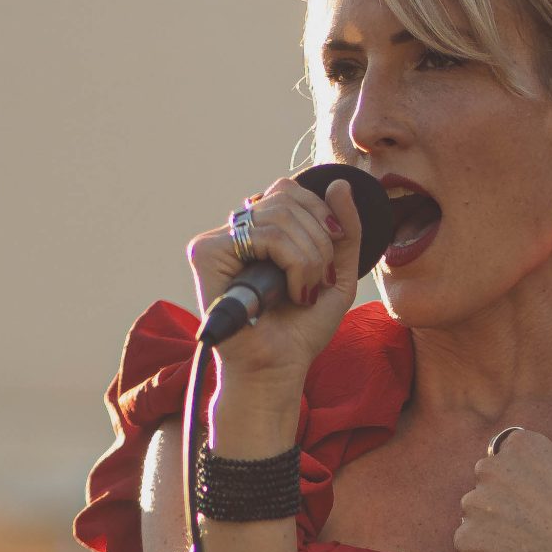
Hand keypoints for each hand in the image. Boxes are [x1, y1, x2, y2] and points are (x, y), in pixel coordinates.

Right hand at [187, 175, 363, 406]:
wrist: (279, 369)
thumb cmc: (301, 331)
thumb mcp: (336, 275)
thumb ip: (345, 231)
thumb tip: (341, 183)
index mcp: (260, 231)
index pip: (290, 190)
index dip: (322, 214)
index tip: (332, 255)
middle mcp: (236, 232)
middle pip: (288, 196)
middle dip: (320, 240)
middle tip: (319, 281)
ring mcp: (218, 240)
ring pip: (281, 216)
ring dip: (309, 258)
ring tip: (304, 293)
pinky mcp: (206, 253)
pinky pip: (265, 236)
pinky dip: (294, 264)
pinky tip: (292, 294)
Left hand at [454, 428, 551, 551]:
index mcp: (520, 446)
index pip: (505, 462)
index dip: (520, 487)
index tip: (539, 504)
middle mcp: (490, 467)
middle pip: (485, 487)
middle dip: (500, 506)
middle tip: (533, 529)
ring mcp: (474, 503)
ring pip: (475, 517)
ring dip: (491, 531)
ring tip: (525, 549)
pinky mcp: (465, 538)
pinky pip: (468, 546)